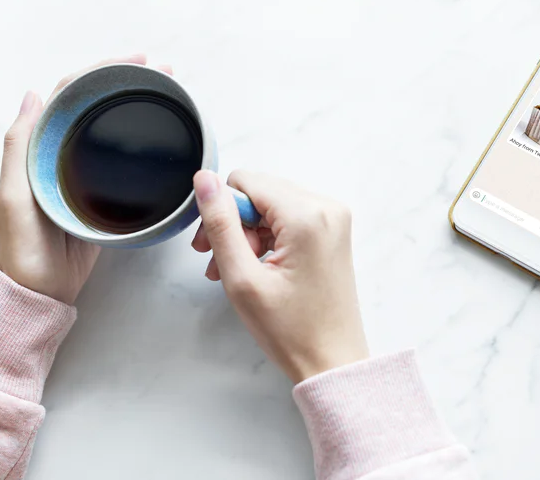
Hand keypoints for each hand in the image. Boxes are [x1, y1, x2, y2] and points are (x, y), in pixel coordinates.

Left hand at [0, 54, 173, 303]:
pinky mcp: (107, 193)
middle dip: (130, 84)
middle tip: (166, 73)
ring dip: (140, 108)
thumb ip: (19, 146)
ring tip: (172, 95)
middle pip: (99, 106)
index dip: (102, 71)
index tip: (137, 61)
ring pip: (114, 129)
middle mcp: (66, 152)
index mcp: (43, 146)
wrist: (43, 289)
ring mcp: (88, 172)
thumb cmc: (24, 244)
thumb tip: (34, 93)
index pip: (72, 95)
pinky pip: (126, 160)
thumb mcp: (15, 194)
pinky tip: (164, 139)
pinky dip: (143, 143)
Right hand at [191, 170, 368, 382]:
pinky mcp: (333, 231)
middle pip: (259, 191)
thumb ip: (221, 223)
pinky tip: (258, 266)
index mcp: (307, 215)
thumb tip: (205, 180)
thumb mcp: (242, 278)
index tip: (212, 247)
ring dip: (249, 233)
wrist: (333, 360)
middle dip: (234, 223)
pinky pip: (289, 217)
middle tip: (222, 263)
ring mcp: (334, 218)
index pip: (246, 181)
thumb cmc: (291, 330)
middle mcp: (327, 207)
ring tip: (239, 271)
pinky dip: (268, 237)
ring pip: (272, 204)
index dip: (221, 211)